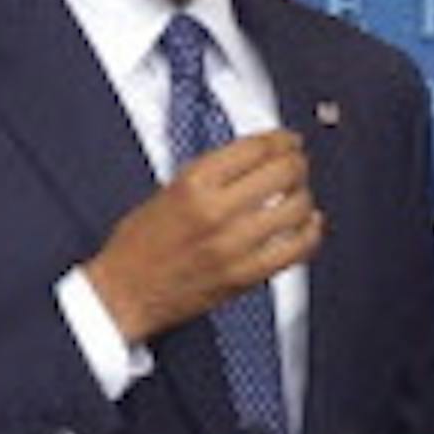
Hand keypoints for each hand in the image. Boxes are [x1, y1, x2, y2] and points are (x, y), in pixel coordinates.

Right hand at [84, 130, 321, 344]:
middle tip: (297, 163)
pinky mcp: (245, 276)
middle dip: (297, 162)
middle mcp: (216, 211)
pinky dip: (310, 232)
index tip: (288, 140)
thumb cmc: (139, 244)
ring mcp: (234, 246)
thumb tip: (260, 155)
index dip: (281, 139)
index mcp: (193, 183)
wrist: (124, 294)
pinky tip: (308, 224)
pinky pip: (296, 250)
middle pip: (283, 172)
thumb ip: (213, 172)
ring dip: (304, 195)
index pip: (256, 148)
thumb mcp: (168, 190)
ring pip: (297, 208)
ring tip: (298, 193)